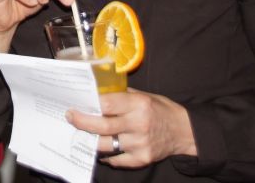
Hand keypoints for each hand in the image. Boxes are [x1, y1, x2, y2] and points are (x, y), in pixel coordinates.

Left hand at [65, 89, 196, 167]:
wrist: (184, 131)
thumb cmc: (160, 109)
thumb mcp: (143, 96)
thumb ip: (121, 96)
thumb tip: (95, 93)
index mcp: (139, 104)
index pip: (108, 104)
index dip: (90, 104)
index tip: (76, 102)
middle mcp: (139, 124)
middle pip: (103, 126)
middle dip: (82, 122)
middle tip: (70, 117)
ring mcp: (140, 144)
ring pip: (106, 144)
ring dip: (90, 140)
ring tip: (80, 133)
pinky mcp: (142, 159)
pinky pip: (117, 159)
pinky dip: (106, 155)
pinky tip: (99, 150)